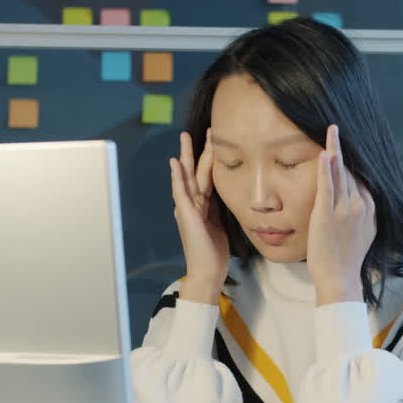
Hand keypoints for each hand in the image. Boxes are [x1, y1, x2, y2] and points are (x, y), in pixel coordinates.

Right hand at [169, 130, 228, 304]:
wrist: (207, 272)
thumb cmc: (214, 253)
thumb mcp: (220, 225)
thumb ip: (219, 209)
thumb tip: (228, 194)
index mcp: (201, 206)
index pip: (206, 177)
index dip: (211, 159)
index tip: (215, 142)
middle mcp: (191, 204)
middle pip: (195, 172)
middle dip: (197, 151)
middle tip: (198, 130)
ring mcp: (187, 209)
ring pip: (187, 176)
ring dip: (186, 156)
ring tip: (185, 137)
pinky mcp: (186, 215)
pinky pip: (181, 192)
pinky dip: (177, 177)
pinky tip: (175, 163)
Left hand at [307, 124, 375, 304]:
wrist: (341, 278)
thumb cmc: (347, 259)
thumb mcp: (363, 232)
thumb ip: (361, 214)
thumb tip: (359, 202)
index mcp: (368, 208)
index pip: (359, 178)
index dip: (350, 162)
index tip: (343, 145)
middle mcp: (359, 205)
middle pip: (350, 172)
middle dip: (342, 149)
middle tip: (334, 128)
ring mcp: (344, 209)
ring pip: (340, 174)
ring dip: (335, 150)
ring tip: (331, 130)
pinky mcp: (327, 215)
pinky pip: (327, 187)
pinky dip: (327, 169)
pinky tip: (326, 153)